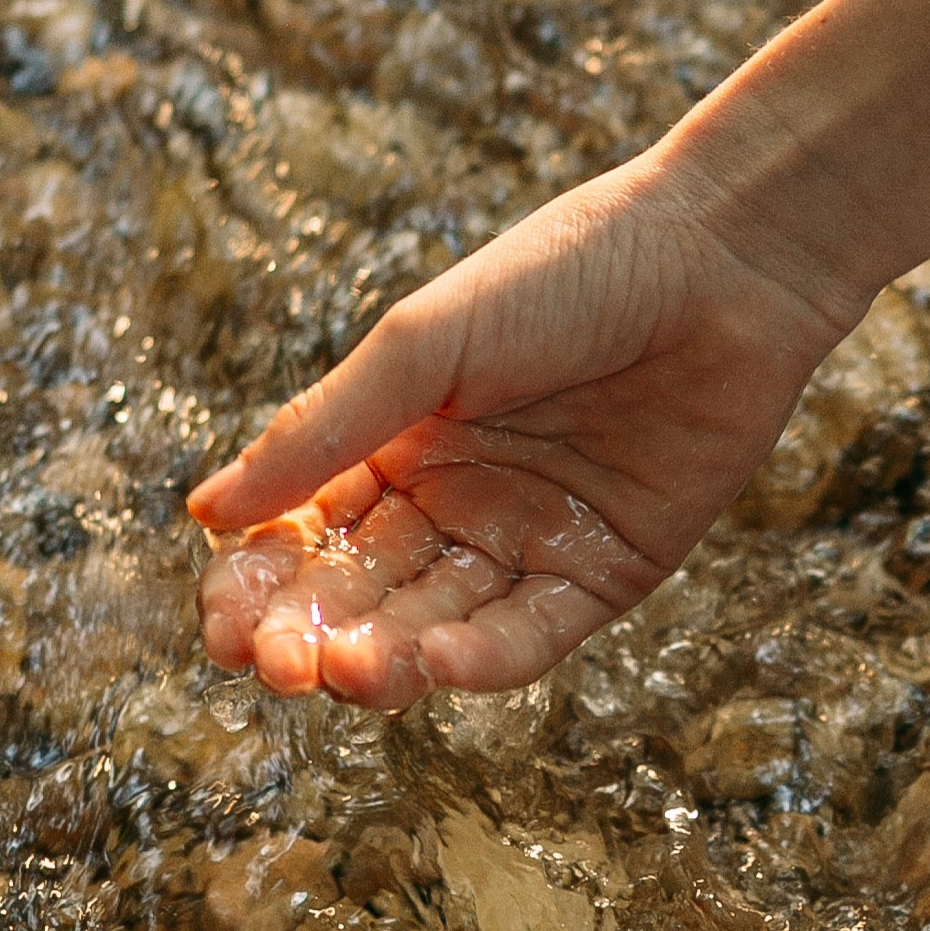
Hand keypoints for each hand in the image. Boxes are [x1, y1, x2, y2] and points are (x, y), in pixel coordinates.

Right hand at [187, 149, 856, 710]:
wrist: (723, 259)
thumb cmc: (566, 274)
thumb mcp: (423, 347)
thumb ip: (322, 431)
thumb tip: (206, 510)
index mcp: (397, 444)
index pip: (307, 536)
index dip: (259, 585)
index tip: (221, 624)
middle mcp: (456, 504)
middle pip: (364, 595)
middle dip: (310, 636)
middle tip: (272, 665)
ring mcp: (529, 543)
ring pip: (435, 627)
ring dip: (384, 658)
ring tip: (342, 672)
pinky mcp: (606, 574)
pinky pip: (531, 635)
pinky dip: (481, 658)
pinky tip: (434, 663)